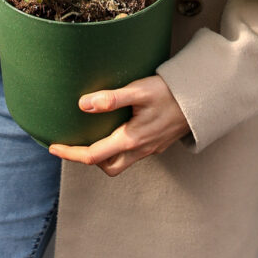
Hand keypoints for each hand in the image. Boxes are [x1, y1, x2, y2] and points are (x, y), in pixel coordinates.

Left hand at [49, 75, 189, 176]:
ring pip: (121, 163)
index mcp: (131, 139)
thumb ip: (111, 98)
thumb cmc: (170, 92)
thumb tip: (83, 105)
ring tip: (91, 136)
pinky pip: (133, 154)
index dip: (71, 153)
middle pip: (107, 167)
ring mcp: (151, 148)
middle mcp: (140, 149)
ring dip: (104, 155)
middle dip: (87, 159)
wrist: (204, 99)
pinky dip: (118, 148)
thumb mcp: (139, 91)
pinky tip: (115, 130)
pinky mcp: (158, 143)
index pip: (93, 155)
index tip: (53, 146)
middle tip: (72, 144)